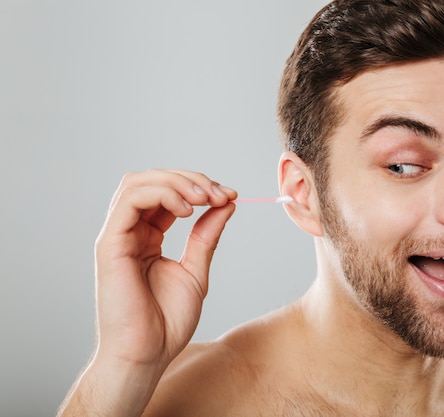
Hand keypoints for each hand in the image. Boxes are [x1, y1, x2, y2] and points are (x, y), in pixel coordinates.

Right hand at [93, 169, 236, 372]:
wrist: (147, 354)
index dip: (199, 187)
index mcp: (147, 237)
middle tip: (220, 193)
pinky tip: (186, 210)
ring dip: (176, 182)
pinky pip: (130, 200)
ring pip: (138, 182)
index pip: (168, 195)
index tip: (229, 196)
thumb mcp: (196, 270)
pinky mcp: (110, 244)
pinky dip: (162, 194)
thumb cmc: (166, 322)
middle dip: (191, 180)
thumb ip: (206, 235)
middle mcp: (130, 232)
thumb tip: (226, 203)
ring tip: (204, 198)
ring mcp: (118, 236)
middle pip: (152, 181)